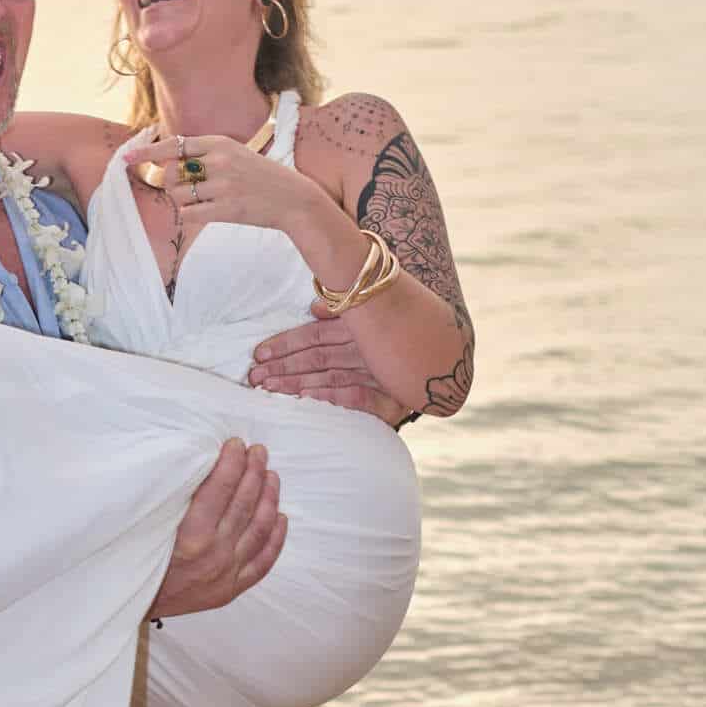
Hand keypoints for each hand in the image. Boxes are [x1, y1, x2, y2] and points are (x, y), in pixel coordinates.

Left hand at [139, 132, 301, 234]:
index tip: (127, 159)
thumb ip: (206, 154)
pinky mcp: (226, 209)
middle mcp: (219, 161)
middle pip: (170, 172)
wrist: (292, 199)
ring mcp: (223, 185)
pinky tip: (204, 212)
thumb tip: (168, 160)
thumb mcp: (236, 153)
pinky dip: (189, 215)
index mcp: (220, 143)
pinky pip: (188, 214)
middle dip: (169, 183)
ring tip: (202, 200)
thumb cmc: (260, 177)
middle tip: (185, 189)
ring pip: (177, 194)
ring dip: (181, 200)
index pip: (174, 145)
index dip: (147, 153)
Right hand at [149, 439, 284, 619]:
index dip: (232, 462)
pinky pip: (263, 562)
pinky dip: (275, 538)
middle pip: (244, 503)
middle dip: (254, 471)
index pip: (221, 488)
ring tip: (272, 475)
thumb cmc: (131, 558)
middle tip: (258, 451)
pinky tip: (280, 517)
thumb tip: (203, 466)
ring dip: (269, 498)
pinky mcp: (230, 589)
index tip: (235, 444)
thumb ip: (176, 499)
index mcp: (191, 536)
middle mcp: (214, 554)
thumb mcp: (146, 524)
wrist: (128, 602)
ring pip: (259, 528)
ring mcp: (226, 574)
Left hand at [247, 303, 404, 423]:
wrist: (451, 355)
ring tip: (269, 388)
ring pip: (329, 375)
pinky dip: (332, 397)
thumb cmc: (402, 337)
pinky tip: (307, 400)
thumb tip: (316, 306)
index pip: (314, 334)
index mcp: (359, 327)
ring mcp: (378, 371)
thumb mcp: (373, 319)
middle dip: (283, 367)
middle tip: (254, 377)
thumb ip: (342, 312)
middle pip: (316, 356)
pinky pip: (357, 396)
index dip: (285, 343)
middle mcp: (366, 347)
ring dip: (296, 382)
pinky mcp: (391, 397)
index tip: (258, 354)